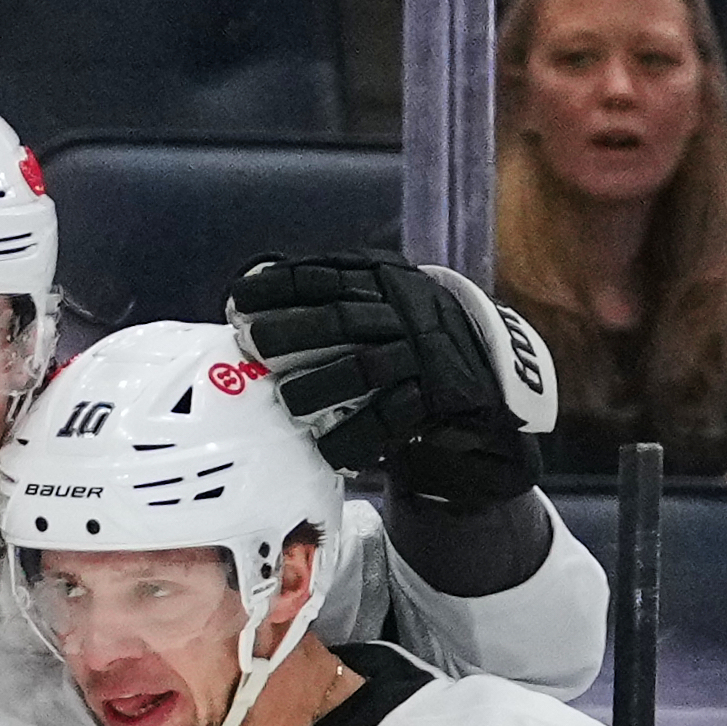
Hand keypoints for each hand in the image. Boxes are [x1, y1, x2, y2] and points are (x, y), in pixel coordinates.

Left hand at [230, 251, 557, 512]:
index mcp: (384, 280)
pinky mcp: (435, 396)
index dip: (279, 286)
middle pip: (341, 318)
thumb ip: (334, 291)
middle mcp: (403, 311)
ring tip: (288, 403)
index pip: (325, 276)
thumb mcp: (382, 297)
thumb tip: (262, 283)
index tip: (237, 300)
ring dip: (320, 385)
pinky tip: (328, 449)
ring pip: (364, 368)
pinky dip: (357, 435)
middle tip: (251, 345)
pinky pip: (391, 417)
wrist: (489, 372)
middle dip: (292, 331)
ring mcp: (420, 355)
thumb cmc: (413, 336)